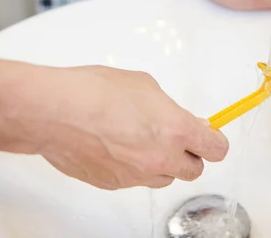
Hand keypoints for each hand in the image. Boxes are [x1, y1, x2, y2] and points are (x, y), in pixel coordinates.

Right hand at [7, 65, 228, 189]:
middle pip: (194, 170)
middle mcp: (161, 158)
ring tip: (138, 140)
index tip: (210, 136)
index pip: (216, 149)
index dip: (215, 141)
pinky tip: (115, 146)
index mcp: (175, 130)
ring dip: (161, 163)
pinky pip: (134, 180)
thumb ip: (170, 108)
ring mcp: (137, 176)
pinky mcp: (114, 184)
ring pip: (164, 178)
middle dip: (188, 154)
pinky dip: (132, 167)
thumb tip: (182, 119)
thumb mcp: (144, 85)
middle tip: (173, 137)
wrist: (55, 111)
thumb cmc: (94, 91)